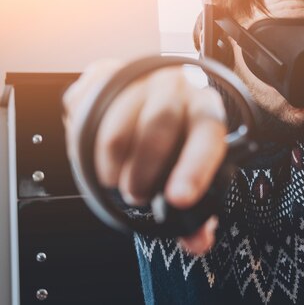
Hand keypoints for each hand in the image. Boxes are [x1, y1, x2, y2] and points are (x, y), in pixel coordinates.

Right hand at [63, 59, 226, 253]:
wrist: (149, 95)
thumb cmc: (174, 140)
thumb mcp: (190, 168)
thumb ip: (195, 210)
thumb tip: (199, 241)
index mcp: (206, 108)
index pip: (208, 133)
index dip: (194, 167)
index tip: (178, 199)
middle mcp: (176, 84)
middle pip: (159, 124)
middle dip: (144, 172)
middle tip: (138, 195)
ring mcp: (138, 76)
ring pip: (117, 127)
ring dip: (112, 166)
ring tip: (117, 178)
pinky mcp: (102, 74)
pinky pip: (85, 115)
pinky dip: (86, 144)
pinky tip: (100, 150)